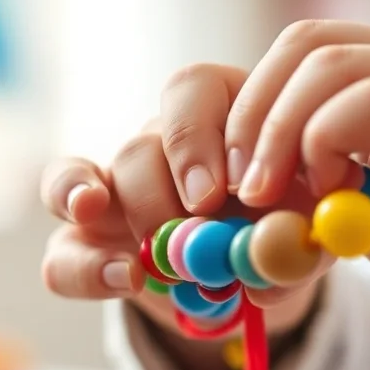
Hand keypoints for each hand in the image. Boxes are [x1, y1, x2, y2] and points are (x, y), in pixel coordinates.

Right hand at [40, 63, 348, 332]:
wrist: (257, 278)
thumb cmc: (286, 234)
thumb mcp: (308, 233)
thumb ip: (301, 241)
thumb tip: (276, 260)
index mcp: (219, 114)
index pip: (192, 91)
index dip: (202, 135)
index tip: (233, 185)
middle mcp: (159, 142)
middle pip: (144, 140)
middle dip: (170, 182)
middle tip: (203, 215)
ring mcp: (114, 190)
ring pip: (94, 180)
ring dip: (138, 218)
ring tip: (165, 257)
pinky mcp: (88, 244)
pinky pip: (62, 250)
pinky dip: (83, 265)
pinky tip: (121, 277)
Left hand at [227, 20, 369, 346]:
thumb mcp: (358, 207)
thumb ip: (309, 179)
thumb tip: (237, 185)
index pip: (302, 48)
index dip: (252, 103)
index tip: (229, 173)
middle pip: (307, 42)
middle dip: (254, 113)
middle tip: (240, 186)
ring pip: (330, 64)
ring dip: (281, 132)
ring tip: (275, 198)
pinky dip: (327, 143)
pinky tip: (334, 194)